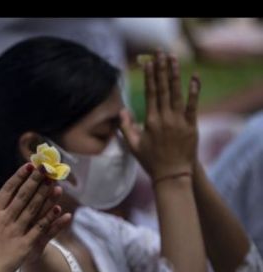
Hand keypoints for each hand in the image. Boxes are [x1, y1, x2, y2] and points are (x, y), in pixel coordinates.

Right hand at [0, 163, 66, 271]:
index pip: (7, 191)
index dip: (18, 177)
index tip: (28, 166)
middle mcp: (4, 220)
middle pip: (23, 196)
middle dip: (35, 180)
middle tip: (45, 167)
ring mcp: (16, 232)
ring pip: (33, 209)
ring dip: (45, 194)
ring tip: (54, 182)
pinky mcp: (25, 245)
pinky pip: (40, 228)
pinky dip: (50, 217)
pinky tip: (59, 208)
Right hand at [120, 51, 200, 179]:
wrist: (172, 174)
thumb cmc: (151, 161)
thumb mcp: (134, 145)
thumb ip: (126, 127)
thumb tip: (121, 110)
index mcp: (151, 122)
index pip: (150, 94)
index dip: (150, 77)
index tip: (148, 63)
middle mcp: (165, 119)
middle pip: (163, 89)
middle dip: (161, 70)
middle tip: (160, 54)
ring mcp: (179, 121)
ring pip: (177, 93)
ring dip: (175, 75)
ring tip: (174, 59)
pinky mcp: (191, 125)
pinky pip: (193, 105)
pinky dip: (194, 91)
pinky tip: (194, 77)